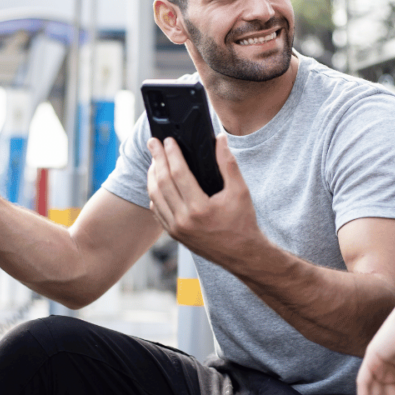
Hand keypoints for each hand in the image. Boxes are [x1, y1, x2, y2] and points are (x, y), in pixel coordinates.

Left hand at [146, 135, 264, 266]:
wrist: (242, 255)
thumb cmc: (243, 223)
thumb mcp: (240, 191)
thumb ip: (228, 163)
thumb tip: (220, 139)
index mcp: (200, 208)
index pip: (178, 173)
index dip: (172, 154)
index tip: (168, 141)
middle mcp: (184, 220)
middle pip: (162, 182)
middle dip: (157, 159)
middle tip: (153, 143)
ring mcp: (176, 229)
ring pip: (155, 196)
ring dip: (152, 175)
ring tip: (154, 160)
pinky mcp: (174, 235)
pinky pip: (157, 211)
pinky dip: (154, 194)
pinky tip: (157, 183)